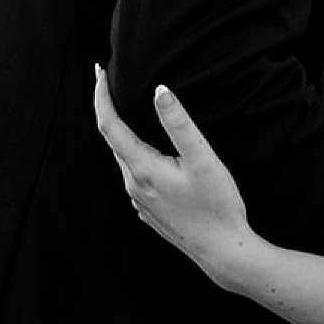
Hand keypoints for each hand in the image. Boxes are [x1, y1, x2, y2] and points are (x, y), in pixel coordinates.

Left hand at [92, 69, 252, 278]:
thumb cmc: (218, 205)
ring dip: (122, 133)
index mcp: (142, 169)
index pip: (109, 126)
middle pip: (113, 141)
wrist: (223, 252)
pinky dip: (134, 155)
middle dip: (109, 109)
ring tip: (127, 111)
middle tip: (111, 82)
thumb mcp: (203, 159)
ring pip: (124, 159)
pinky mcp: (150, 211)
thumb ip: (180, 124)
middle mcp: (134, 186)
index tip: (100, 71)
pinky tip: (149, 151)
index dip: (101, 96)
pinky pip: (134, 176)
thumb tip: (159, 90)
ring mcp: (140, 201)